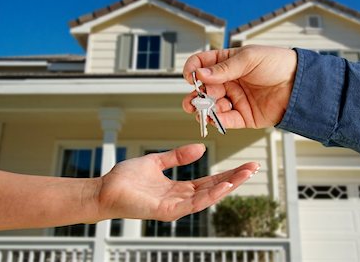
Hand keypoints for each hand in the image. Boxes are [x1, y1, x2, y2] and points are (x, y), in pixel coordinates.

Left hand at [97, 144, 258, 220]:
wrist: (105, 188)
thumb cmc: (126, 178)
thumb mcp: (156, 161)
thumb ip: (178, 156)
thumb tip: (201, 148)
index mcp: (179, 188)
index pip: (209, 180)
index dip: (228, 173)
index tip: (245, 165)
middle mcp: (180, 198)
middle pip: (213, 188)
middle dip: (235, 179)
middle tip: (254, 168)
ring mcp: (175, 206)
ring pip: (208, 197)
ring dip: (228, 186)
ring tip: (245, 174)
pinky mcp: (167, 211)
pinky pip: (192, 204)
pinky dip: (210, 196)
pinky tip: (224, 186)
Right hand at [182, 45, 296, 128]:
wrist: (300, 84)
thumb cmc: (279, 64)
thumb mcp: (249, 58)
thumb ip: (224, 68)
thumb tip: (201, 74)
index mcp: (228, 63)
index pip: (202, 65)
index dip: (193, 70)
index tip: (191, 77)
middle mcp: (229, 82)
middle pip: (203, 89)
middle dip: (195, 96)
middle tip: (194, 100)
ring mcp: (235, 99)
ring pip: (211, 107)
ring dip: (204, 110)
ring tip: (204, 111)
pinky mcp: (243, 116)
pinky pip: (226, 120)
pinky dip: (218, 121)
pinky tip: (214, 119)